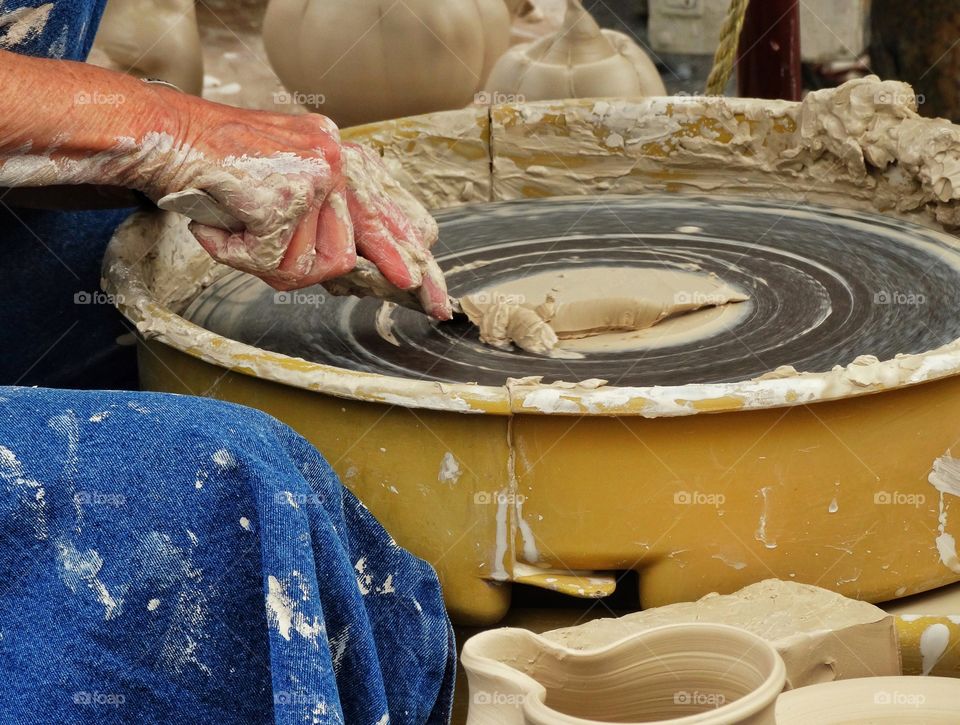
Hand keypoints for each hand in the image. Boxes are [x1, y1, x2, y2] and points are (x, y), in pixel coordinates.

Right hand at [134, 96, 450, 318]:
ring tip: (239, 231)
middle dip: (393, 274)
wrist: (166, 137)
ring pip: (316, 264)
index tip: (418, 282)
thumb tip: (351, 264)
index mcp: (337, 157)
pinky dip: (239, 254)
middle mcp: (336, 160)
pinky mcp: (288, 196)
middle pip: (364, 245)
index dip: (404, 250)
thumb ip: (318, 215)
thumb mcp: (281, 186)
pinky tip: (222, 225)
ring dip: (271, 263)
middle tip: (438, 306)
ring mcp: (315, 177)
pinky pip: (276, 262)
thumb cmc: (215, 169)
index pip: (385, 210)